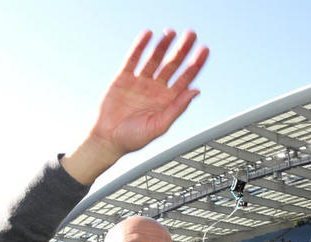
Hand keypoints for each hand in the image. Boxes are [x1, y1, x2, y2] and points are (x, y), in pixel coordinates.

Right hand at [63, 29, 208, 184]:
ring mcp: (140, 82)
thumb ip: (177, 108)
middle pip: (172, 64)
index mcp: (167, 101)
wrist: (106, 139)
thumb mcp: (159, 125)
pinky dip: (140, 46)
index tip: (204, 50)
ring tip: (170, 32)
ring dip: (163, 45)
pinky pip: (133, 59)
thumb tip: (195, 90)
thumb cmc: (132, 138)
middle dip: (182, 50)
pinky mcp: (123, 78)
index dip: (195, 64)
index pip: (185, 78)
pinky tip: (148, 35)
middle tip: (191, 35)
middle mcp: (155, 89)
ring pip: (154, 59)